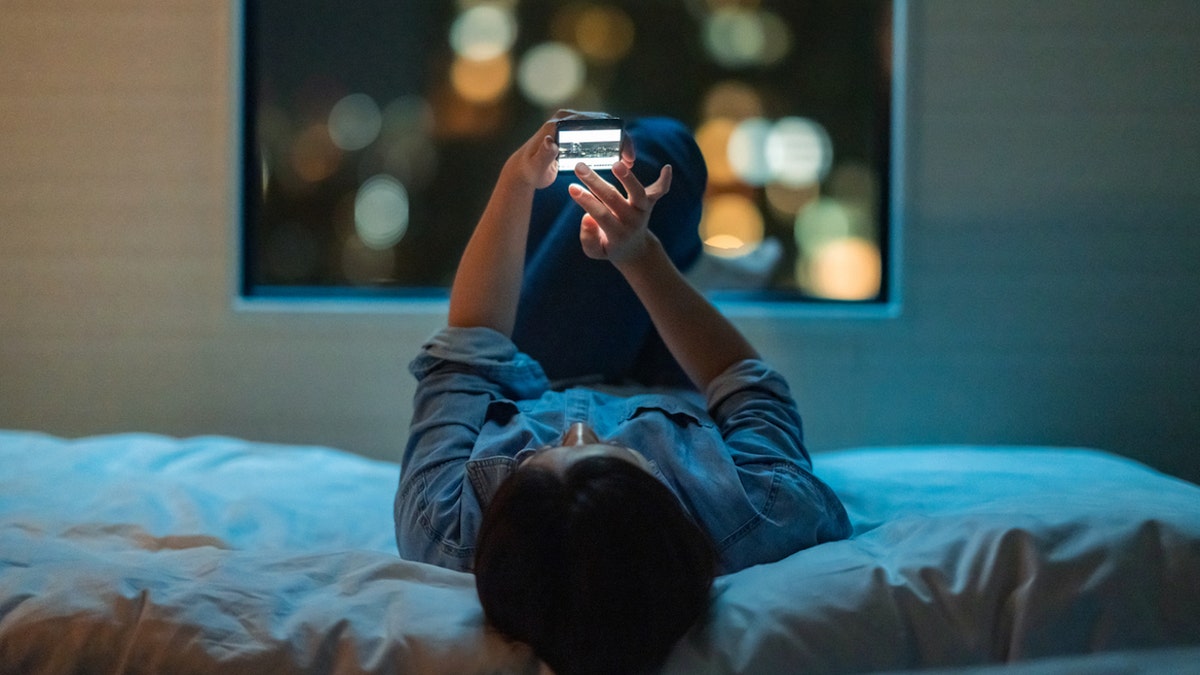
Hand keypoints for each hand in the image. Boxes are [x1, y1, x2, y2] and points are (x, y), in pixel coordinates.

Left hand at [505, 110, 626, 189]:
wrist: (523, 170)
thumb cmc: (529, 170)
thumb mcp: (535, 166)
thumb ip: (542, 155)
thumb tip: (550, 141)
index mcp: (561, 123)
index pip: (595, 123)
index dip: (615, 136)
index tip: (626, 154)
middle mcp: (567, 118)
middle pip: (603, 123)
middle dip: (622, 138)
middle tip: (631, 160)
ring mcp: (572, 123)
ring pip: (604, 127)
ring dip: (619, 141)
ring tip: (629, 161)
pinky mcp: (575, 130)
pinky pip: (599, 133)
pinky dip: (612, 143)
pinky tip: (620, 159)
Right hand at [569, 159, 672, 265]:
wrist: (635, 250)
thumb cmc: (609, 247)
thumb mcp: (595, 251)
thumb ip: (588, 238)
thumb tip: (587, 218)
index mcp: (618, 234)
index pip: (601, 215)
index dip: (586, 202)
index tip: (572, 187)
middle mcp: (632, 221)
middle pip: (614, 199)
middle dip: (595, 183)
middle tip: (579, 167)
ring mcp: (643, 211)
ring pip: (638, 193)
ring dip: (628, 178)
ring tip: (616, 163)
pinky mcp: (650, 203)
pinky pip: (660, 191)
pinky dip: (664, 180)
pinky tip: (667, 168)